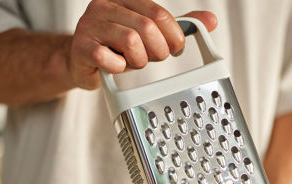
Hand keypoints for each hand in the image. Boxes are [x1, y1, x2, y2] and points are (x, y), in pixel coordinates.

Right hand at [68, 0, 216, 87]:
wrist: (82, 61)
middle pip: (147, 28)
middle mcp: (106, 6)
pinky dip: (118, 68)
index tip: (175, 49)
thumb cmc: (115, 48)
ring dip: (137, 60)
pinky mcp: (82, 47)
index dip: (173, 36)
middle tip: (152, 58)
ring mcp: (91, 26)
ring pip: (131, 42)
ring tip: (131, 62)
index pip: (159, 14)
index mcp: (125, 0)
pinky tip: (115, 66)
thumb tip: (210, 22)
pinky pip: (109, 59)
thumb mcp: (147, 35)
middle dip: (157, 51)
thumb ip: (175, 27)